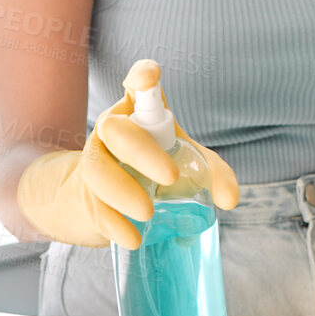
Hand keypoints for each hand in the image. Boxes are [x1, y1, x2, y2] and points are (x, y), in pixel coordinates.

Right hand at [16, 60, 237, 249]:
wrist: (104, 198)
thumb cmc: (152, 170)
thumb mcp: (188, 163)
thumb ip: (213, 174)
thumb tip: (230, 199)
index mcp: (140, 113)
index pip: (137, 86)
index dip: (142, 77)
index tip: (150, 77)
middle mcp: (113, 130)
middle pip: (116, 130)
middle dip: (142, 152)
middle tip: (171, 177)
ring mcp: (94, 161)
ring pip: (97, 169)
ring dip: (123, 191)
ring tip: (148, 213)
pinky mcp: (85, 194)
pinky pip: (94, 206)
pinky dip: (113, 224)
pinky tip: (132, 238)